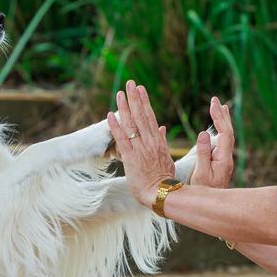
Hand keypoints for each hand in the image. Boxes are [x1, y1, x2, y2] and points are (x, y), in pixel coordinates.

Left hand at [107, 81, 175, 207]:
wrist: (161, 193)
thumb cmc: (164, 178)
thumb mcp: (166, 157)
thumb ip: (163, 141)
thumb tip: (162, 128)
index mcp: (158, 141)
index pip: (150, 117)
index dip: (144, 102)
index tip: (140, 89)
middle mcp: (149, 141)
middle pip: (141, 115)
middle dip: (135, 98)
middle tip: (130, 83)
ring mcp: (140, 148)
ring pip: (131, 124)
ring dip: (125, 107)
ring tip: (120, 93)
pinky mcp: (130, 157)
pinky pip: (121, 139)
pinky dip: (115, 126)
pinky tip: (110, 115)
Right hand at [190, 97, 234, 188]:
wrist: (211, 208)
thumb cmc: (204, 192)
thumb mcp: (200, 174)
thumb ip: (202, 154)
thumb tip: (203, 133)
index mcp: (223, 159)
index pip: (224, 133)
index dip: (219, 118)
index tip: (213, 105)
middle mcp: (226, 158)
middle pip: (228, 132)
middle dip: (222, 115)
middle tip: (215, 100)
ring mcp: (223, 160)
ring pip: (226, 137)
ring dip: (223, 121)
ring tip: (220, 107)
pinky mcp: (219, 162)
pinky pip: (221, 142)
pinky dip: (219, 130)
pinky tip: (216, 126)